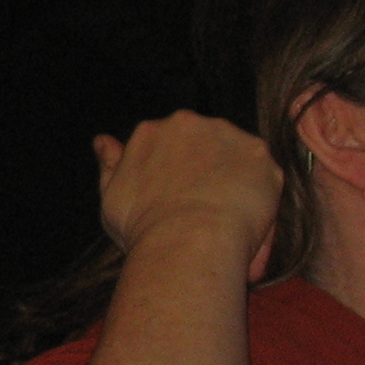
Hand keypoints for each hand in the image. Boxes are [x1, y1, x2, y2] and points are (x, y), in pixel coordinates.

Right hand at [94, 112, 280, 281]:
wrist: (185, 242)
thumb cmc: (141, 225)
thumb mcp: (111, 193)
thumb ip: (110, 163)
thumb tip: (102, 140)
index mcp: (150, 131)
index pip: (166, 143)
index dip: (173, 172)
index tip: (175, 197)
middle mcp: (187, 123)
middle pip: (201, 142)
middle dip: (204, 169)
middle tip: (202, 210)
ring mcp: (225, 134)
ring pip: (233, 156)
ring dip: (233, 181)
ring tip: (225, 223)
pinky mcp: (258, 153)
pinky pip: (262, 176)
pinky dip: (259, 200)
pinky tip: (244, 227)